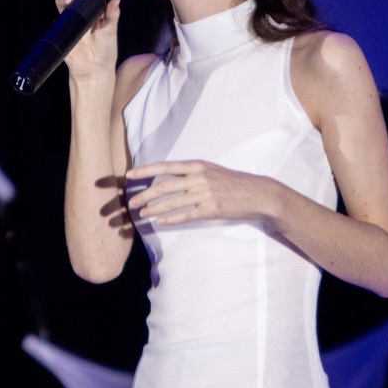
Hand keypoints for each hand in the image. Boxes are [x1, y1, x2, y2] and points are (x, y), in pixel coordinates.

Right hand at [54, 0, 120, 77]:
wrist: (94, 69)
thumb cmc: (105, 49)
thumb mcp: (112, 30)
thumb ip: (113, 14)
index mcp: (99, 5)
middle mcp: (85, 7)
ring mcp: (73, 15)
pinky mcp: (64, 24)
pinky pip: (60, 10)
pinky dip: (64, 5)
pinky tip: (69, 5)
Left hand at [125, 160, 277, 224]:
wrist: (257, 193)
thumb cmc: (232, 182)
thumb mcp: (211, 170)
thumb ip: (191, 173)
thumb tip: (169, 178)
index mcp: (197, 166)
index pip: (165, 167)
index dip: (146, 171)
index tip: (130, 175)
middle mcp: (199, 178)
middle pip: (164, 186)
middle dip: (144, 195)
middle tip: (131, 202)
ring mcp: (205, 194)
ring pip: (172, 203)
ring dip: (154, 209)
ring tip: (142, 214)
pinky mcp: (211, 209)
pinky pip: (186, 216)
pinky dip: (172, 219)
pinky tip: (161, 222)